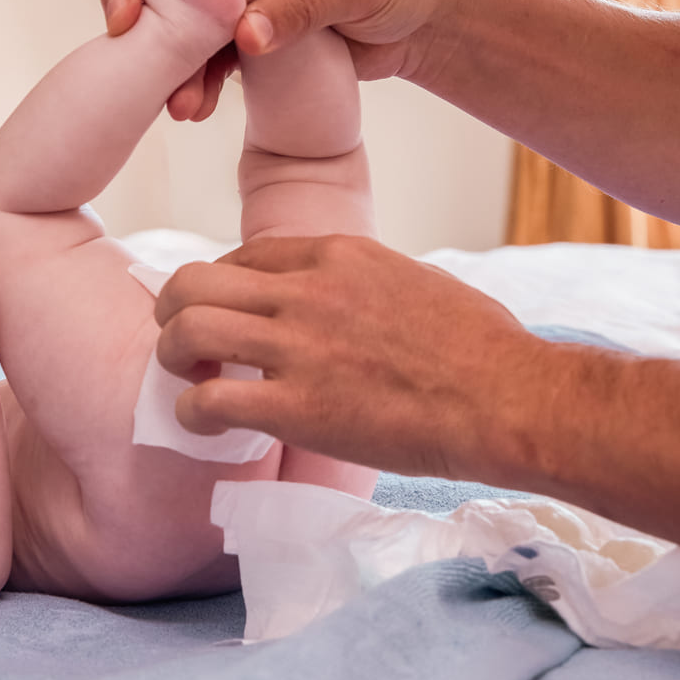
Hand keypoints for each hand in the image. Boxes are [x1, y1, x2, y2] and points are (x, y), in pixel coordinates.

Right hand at [99, 0, 453, 118]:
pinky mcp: (244, 34)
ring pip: (171, 11)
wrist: (428, 24)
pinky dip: (194, 78)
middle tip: (124, 28)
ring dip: (161, 49)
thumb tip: (243, 39)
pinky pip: (202, 52)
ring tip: (172, 97)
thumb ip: (297, 8)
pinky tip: (194, 108)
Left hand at [152, 236, 548, 481]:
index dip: (222, 286)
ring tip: (189, 381)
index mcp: (338, 255)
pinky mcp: (297, 406)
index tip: (229, 316)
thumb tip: (359, 303)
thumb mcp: (419, 282)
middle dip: (174, 310)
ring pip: (186, 328)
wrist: (508, 398)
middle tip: (186, 344)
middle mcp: (307, 290)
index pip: (246, 255)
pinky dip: (190, 413)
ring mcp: (298, 346)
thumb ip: (370, 285)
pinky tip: (205, 424)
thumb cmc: (486, 348)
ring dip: (172, 356)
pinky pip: (208, 400)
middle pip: (194, 279)